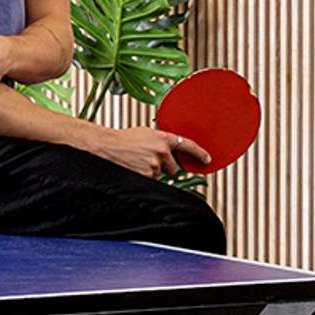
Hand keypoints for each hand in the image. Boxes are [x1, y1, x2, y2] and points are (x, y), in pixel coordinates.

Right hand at [90, 127, 211, 178]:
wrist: (107, 146)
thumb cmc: (124, 140)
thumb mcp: (146, 133)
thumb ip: (161, 140)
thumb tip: (170, 149)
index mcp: (163, 138)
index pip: (188, 146)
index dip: (200, 154)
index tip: (207, 159)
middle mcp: (162, 151)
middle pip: (174, 167)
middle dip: (165, 166)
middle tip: (149, 160)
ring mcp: (155, 165)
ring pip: (161, 175)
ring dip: (153, 171)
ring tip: (138, 162)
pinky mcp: (147, 176)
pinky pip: (152, 181)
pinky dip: (145, 177)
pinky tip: (135, 168)